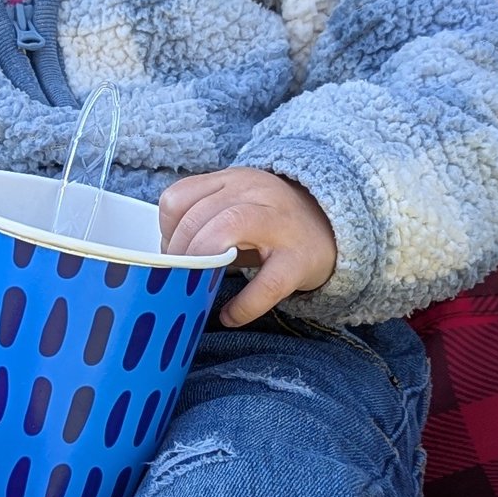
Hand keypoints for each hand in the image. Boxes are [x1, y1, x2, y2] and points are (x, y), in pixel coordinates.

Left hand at [160, 168, 337, 327]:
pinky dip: (243, 305)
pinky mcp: (299, 259)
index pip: (180, 198)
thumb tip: (164, 257)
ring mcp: (280, 224)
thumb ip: (204, 218)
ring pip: (225, 231)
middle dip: (178, 253)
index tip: (169, 252)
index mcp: (235, 180)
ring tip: (197, 287)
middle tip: (178, 276)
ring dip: (201, 265)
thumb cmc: (273, 224)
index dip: (165, 230)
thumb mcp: (239, 205)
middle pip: (197, 217)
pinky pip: (266, 284)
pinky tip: (230, 316)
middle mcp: (256, 193)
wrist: (333, 228)